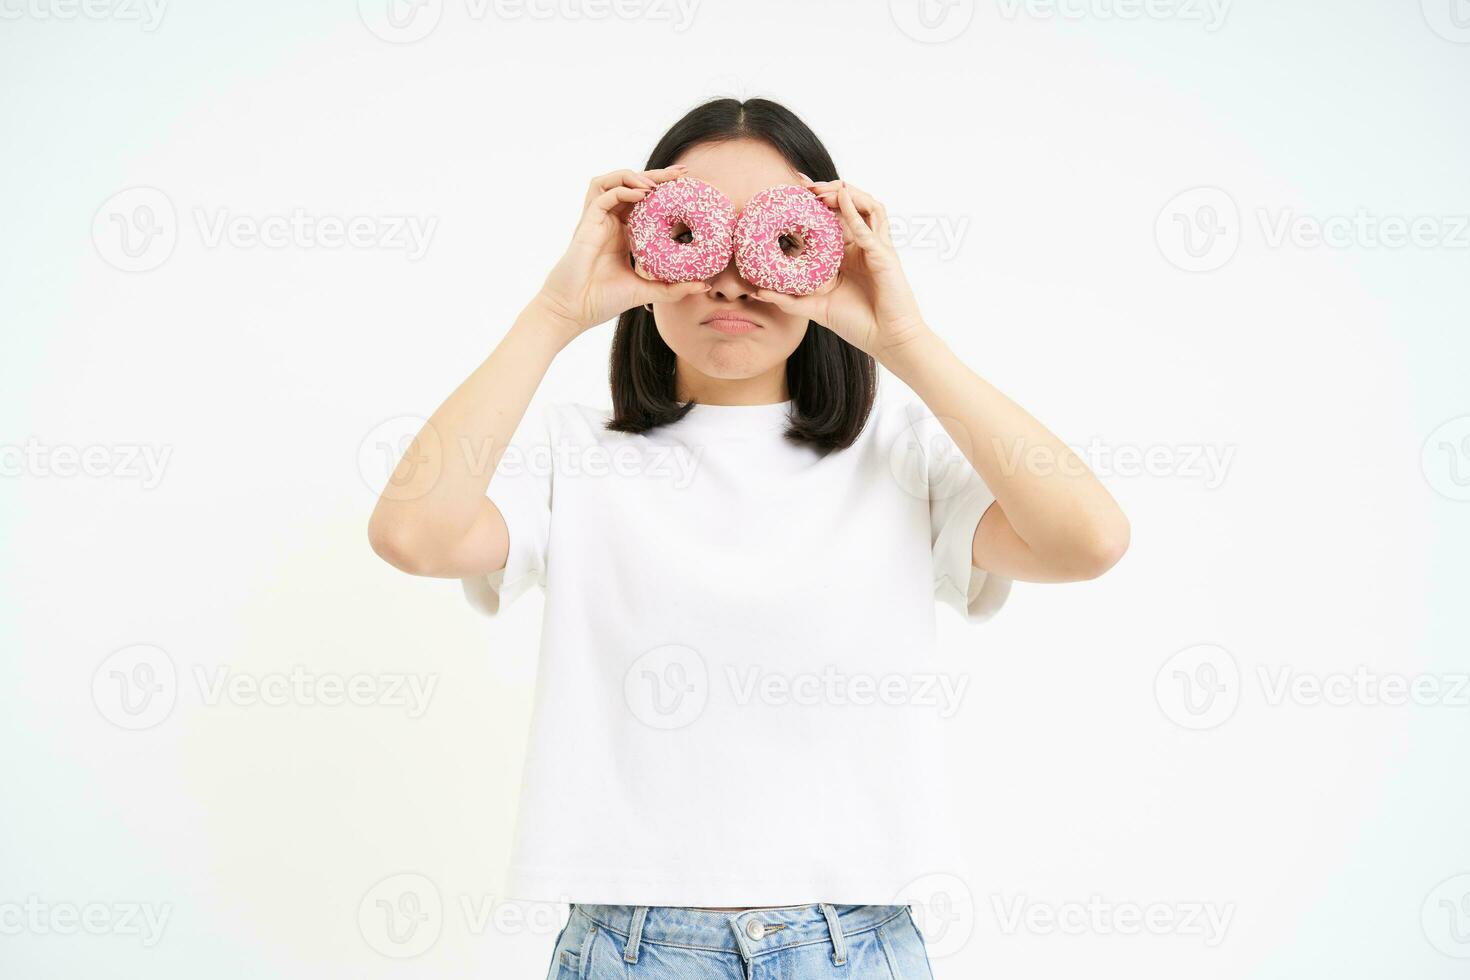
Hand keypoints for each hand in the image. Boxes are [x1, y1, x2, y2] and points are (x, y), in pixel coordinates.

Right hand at [536, 166, 709, 336]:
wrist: (574, 310)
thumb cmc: (603, 300)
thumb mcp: (646, 291)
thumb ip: (673, 288)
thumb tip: (703, 285)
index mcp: (623, 233)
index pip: (644, 202)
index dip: (664, 191)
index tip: (688, 186)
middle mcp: (610, 222)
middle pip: (632, 186)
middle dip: (656, 175)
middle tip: (682, 173)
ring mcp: (597, 220)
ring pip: (613, 181)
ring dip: (635, 175)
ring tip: (658, 183)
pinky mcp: (587, 222)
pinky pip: (603, 194)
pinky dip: (623, 189)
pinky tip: (642, 194)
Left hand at [749, 177, 929, 359]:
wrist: (887, 341)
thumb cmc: (858, 324)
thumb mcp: (815, 308)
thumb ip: (788, 299)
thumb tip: (756, 291)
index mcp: (848, 254)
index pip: (832, 218)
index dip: (816, 201)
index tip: (793, 189)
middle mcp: (863, 245)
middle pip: (849, 205)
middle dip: (828, 190)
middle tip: (803, 186)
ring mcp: (876, 248)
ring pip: (866, 205)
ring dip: (844, 193)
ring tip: (821, 191)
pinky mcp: (885, 255)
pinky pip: (871, 227)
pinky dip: (855, 210)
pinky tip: (840, 199)